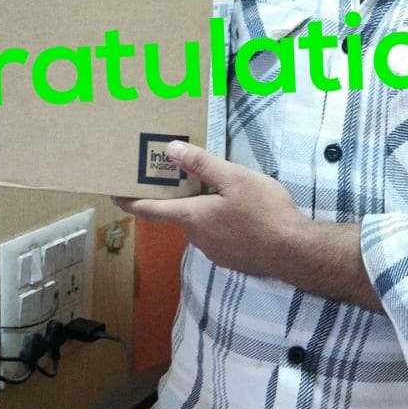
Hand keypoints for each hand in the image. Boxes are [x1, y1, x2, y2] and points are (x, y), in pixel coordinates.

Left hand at [113, 141, 308, 280]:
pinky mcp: (231, 259)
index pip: (150, 210)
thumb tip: (171, 149)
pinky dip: (220, 224)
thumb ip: (202, 164)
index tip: (112, 194)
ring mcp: (214, 252)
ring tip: (223, 193)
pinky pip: (217, 237)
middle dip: (180, 198)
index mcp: (192, 217)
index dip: (129, 202)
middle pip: (179, 215)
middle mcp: (197, 238)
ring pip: (200, 226)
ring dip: (204, 211)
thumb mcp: (235, 178)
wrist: (294, 251)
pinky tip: (241, 214)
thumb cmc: (264, 212)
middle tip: (187, 177)